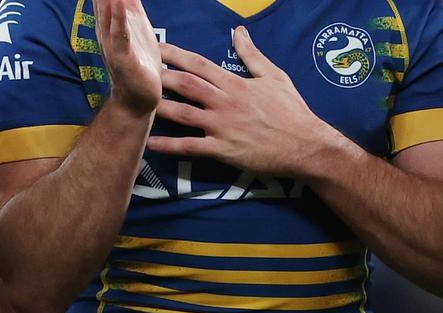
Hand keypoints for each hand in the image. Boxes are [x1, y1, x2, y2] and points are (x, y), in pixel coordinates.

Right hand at [94, 0, 161, 114]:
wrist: (138, 100)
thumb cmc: (138, 62)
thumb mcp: (134, 23)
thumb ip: (128, 3)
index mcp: (110, 18)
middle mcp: (107, 28)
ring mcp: (114, 44)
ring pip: (110, 12)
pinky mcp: (125, 60)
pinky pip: (121, 38)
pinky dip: (120, 21)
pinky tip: (122, 5)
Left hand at [147, 27, 332, 177]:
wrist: (304, 145)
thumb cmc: (292, 111)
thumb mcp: (275, 76)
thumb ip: (252, 55)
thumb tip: (239, 32)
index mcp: (235, 83)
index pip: (199, 64)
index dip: (175, 55)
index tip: (156, 48)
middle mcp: (225, 102)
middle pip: (185, 85)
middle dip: (160, 77)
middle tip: (138, 72)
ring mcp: (222, 126)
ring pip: (182, 114)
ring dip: (159, 108)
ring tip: (138, 104)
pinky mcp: (223, 150)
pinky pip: (191, 147)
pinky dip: (169, 146)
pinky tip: (151, 144)